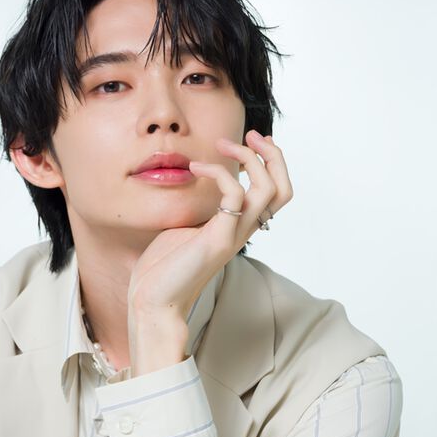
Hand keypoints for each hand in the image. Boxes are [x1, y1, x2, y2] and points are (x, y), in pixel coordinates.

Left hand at [127, 130, 293, 319]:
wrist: (154, 302)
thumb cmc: (162, 270)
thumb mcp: (183, 227)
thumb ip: (198, 207)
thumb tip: (191, 182)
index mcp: (237, 228)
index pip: (275, 193)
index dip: (270, 164)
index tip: (250, 141)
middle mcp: (241, 231)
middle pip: (283, 189)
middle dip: (273, 156)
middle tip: (250, 135)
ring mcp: (233, 236)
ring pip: (269, 191)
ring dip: (250, 158)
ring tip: (223, 143)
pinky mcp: (218, 240)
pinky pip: (234, 196)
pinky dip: (219, 172)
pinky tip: (196, 167)